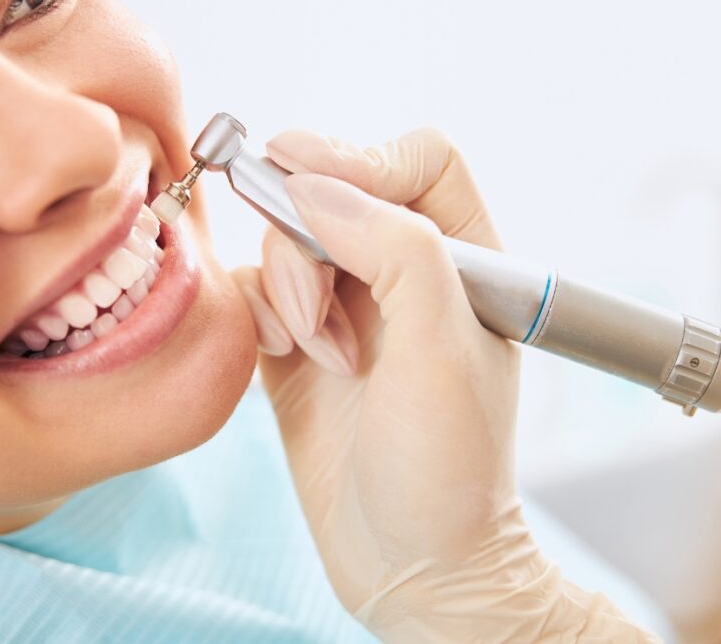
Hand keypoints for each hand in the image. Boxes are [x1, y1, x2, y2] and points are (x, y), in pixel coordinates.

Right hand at [232, 129, 656, 641]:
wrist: (409, 565)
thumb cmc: (448, 469)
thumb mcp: (440, 350)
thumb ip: (395, 250)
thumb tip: (316, 185)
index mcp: (464, 261)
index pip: (419, 162)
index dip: (360, 155)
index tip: (298, 166)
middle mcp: (403, 274)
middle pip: (336, 194)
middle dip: (309, 242)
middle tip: (316, 313)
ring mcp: (347, 308)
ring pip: (288, 241)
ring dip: (289, 289)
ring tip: (319, 354)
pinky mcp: (298, 344)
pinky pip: (256, 290)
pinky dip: (260, 312)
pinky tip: (284, 356)